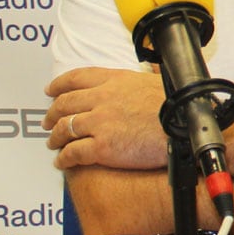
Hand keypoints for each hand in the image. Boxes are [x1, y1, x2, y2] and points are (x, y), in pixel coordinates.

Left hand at [44, 67, 169, 170]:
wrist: (186, 128)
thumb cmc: (179, 107)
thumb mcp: (158, 81)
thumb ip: (142, 78)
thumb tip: (150, 71)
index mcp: (115, 80)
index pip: (77, 78)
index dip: (59, 85)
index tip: (51, 90)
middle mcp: (102, 99)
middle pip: (65, 104)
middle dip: (52, 113)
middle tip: (48, 120)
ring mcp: (99, 123)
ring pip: (64, 129)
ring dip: (55, 137)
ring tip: (53, 143)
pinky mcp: (101, 148)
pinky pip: (73, 153)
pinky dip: (63, 159)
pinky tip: (62, 163)